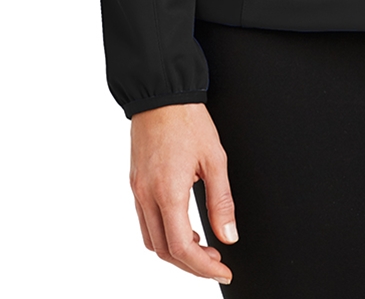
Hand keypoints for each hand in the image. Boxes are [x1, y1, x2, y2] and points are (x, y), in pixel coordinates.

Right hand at [129, 102, 237, 282]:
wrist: (161, 94)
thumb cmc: (188, 120)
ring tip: (202, 247)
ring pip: (151, 240)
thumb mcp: (215, 159)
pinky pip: (145, 222)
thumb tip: (228, 235)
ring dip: (175, 252)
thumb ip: (222, 201)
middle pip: (164, 251)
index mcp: (167, 191)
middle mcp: (147, 195)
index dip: (203, 267)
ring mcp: (137, 191)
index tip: (222, 270)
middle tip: (216, 261)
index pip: (181, 247)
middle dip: (191, 265)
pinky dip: (164, 234)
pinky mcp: (135, 183)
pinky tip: (183, 227)